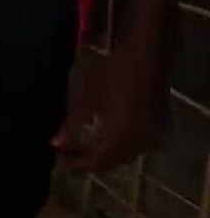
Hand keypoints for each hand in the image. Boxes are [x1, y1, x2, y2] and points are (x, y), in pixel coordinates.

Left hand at [55, 42, 168, 171]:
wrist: (147, 54)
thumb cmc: (112, 73)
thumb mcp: (85, 99)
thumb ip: (71, 125)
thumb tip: (56, 144)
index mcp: (120, 138)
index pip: (96, 162)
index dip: (76, 163)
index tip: (59, 158)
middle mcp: (140, 143)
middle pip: (112, 160)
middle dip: (89, 158)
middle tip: (69, 152)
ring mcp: (154, 135)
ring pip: (125, 153)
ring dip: (104, 151)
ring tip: (83, 144)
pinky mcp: (162, 126)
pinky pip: (137, 143)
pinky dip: (120, 143)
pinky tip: (105, 134)